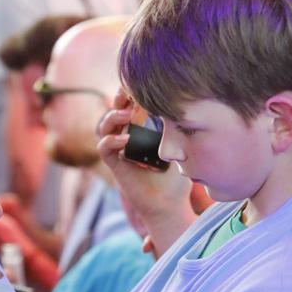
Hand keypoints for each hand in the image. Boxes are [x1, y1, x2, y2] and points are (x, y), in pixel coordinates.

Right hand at [97, 90, 194, 255]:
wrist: (170, 206)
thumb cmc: (177, 179)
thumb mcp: (181, 149)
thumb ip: (179, 130)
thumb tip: (188, 106)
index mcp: (142, 131)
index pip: (131, 106)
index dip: (131, 94)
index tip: (140, 85)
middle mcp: (127, 138)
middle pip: (114, 111)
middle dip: (118, 100)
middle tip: (127, 93)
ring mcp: (120, 151)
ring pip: (103, 127)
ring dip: (112, 117)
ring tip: (126, 115)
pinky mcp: (116, 166)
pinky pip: (104, 149)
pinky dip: (111, 141)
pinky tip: (125, 140)